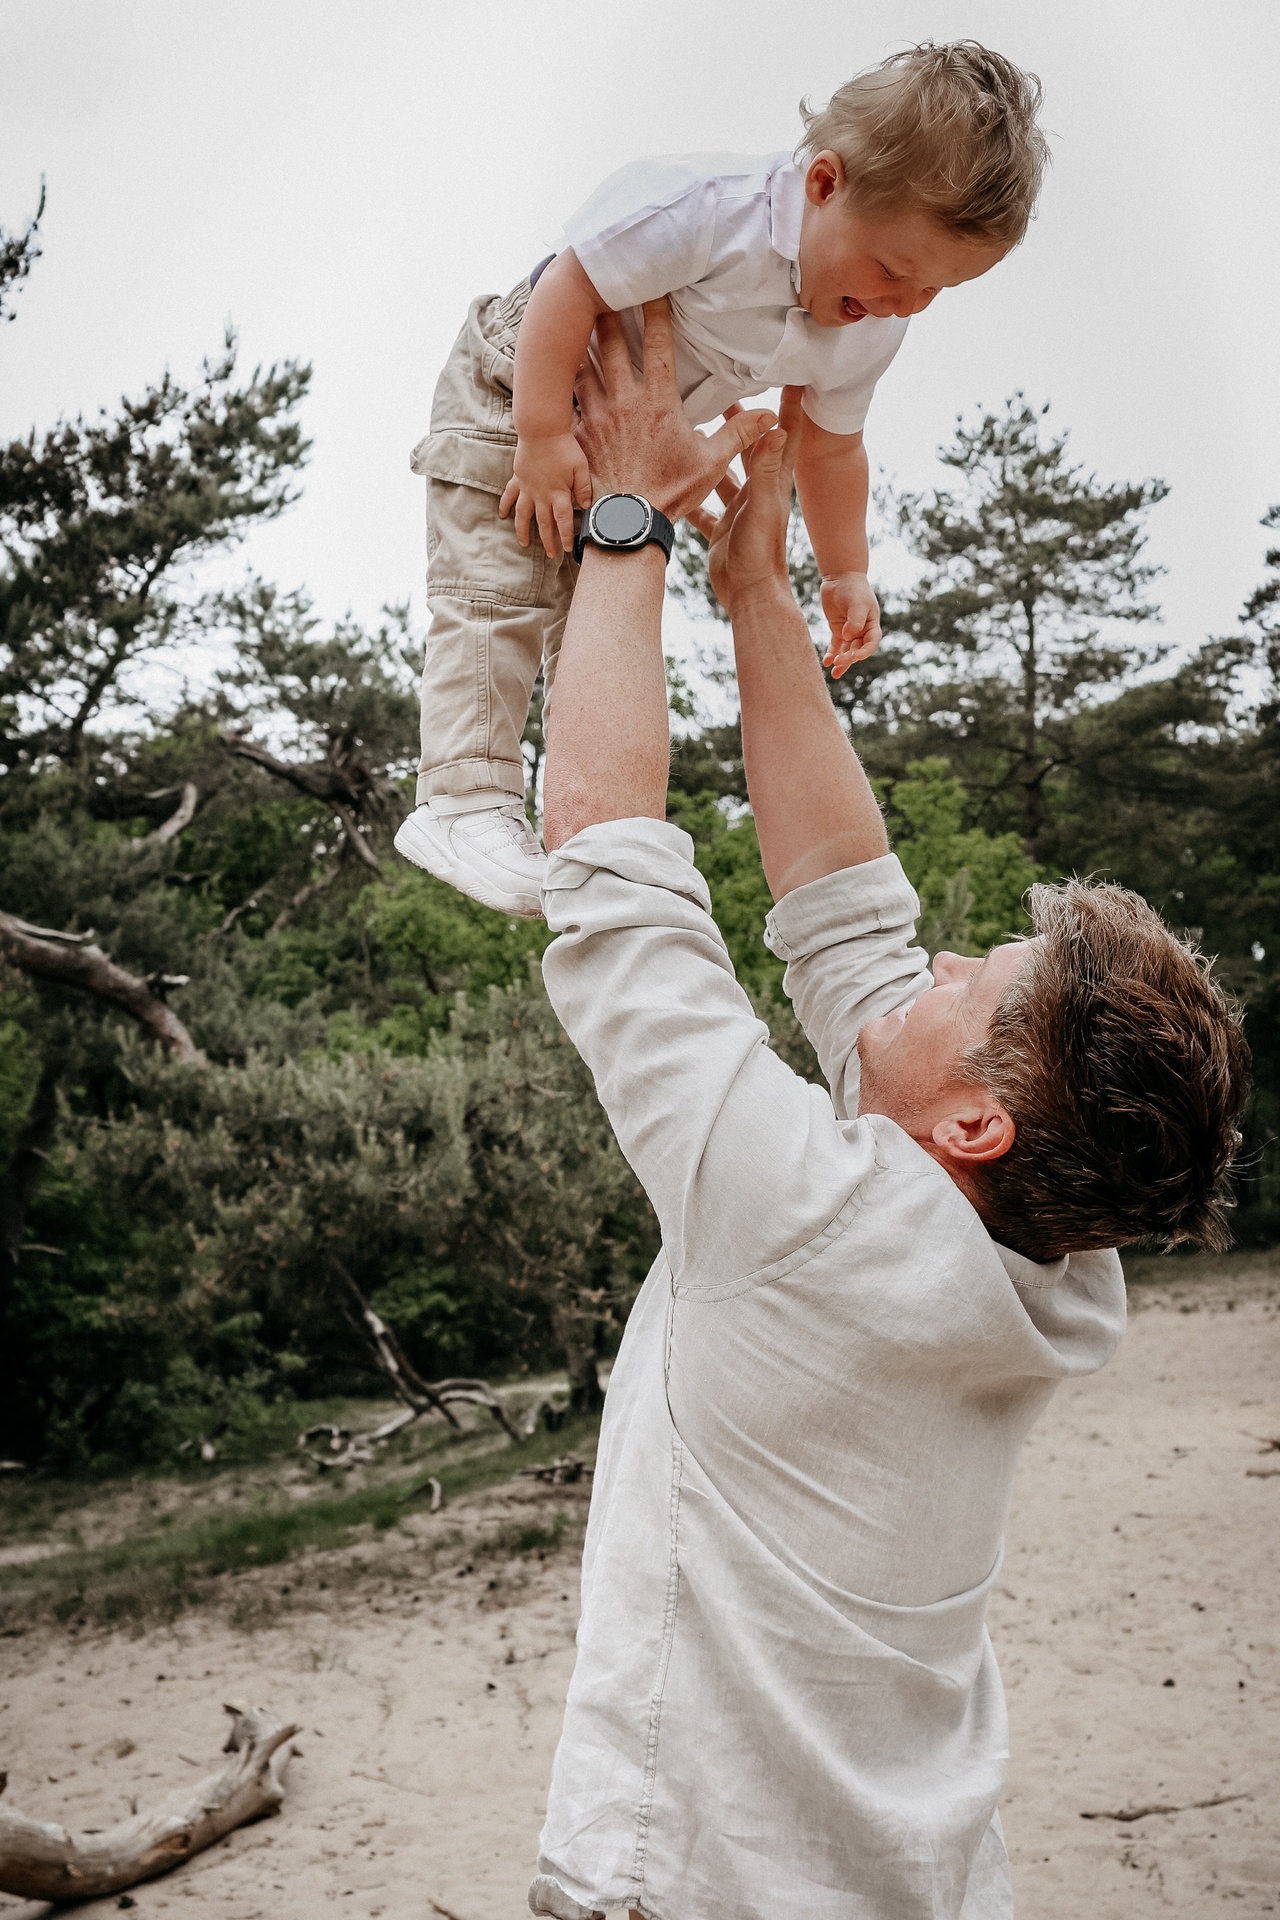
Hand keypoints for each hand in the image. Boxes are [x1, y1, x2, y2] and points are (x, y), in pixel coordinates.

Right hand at [499, 431, 592, 556]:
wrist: (541, 431)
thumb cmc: (563, 447)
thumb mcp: (581, 467)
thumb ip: (584, 488)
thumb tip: (586, 506)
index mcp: (558, 493)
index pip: (562, 520)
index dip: (564, 536)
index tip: (566, 548)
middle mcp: (541, 495)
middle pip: (544, 523)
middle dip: (548, 540)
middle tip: (551, 554)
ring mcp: (527, 488)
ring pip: (523, 515)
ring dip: (523, 531)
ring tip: (524, 543)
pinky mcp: (518, 479)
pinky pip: (509, 496)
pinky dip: (505, 506)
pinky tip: (502, 515)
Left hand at [572, 302, 776, 520]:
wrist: (627, 525)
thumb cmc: (670, 494)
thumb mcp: (711, 464)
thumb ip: (739, 434)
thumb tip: (772, 417)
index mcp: (658, 402)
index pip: (656, 343)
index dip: (655, 309)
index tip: (653, 284)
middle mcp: (624, 401)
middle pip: (611, 343)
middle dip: (607, 310)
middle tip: (601, 285)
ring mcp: (597, 416)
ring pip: (583, 364)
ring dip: (580, 338)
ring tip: (576, 315)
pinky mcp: (579, 434)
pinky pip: (566, 397)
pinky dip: (561, 377)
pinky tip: (555, 363)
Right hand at [684, 386, 802, 612]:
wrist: (750, 595)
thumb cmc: (760, 553)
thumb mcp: (761, 506)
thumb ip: (766, 470)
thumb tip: (776, 429)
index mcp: (772, 481)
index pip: (784, 434)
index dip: (789, 406)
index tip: (792, 374)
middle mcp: (758, 491)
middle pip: (751, 446)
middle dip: (744, 419)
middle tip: (730, 389)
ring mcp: (739, 509)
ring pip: (725, 471)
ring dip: (716, 448)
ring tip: (700, 422)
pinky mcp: (721, 528)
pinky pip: (704, 504)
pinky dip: (692, 489)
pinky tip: (676, 473)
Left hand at [821, 572, 881, 675]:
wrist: (840, 577)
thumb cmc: (853, 589)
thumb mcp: (857, 603)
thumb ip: (854, 620)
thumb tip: (848, 637)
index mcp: (872, 625)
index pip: (871, 644)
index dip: (864, 653)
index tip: (854, 657)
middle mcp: (862, 631)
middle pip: (857, 650)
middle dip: (849, 658)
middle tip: (839, 662)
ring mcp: (849, 631)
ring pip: (846, 651)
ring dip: (841, 662)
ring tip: (834, 673)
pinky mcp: (837, 629)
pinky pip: (835, 645)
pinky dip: (831, 653)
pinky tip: (826, 662)